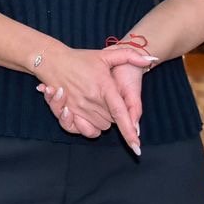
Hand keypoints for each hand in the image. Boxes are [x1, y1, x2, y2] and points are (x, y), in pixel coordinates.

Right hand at [31, 44, 153, 154]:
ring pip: (100, 126)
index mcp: (103, 87)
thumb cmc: (79, 58)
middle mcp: (91, 100)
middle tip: (107, 98)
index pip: (120, 113)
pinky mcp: (68, 112)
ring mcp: (78, 108)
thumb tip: (151, 59)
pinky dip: (88, 128)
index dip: (129, 132)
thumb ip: (129, 55)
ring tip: (97, 104)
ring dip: (102, 120)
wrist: (52, 60)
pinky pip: (82, 130)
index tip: (137, 148)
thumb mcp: (105, 55)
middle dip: (114, 114)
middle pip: (112, 121)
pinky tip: (87, 119)